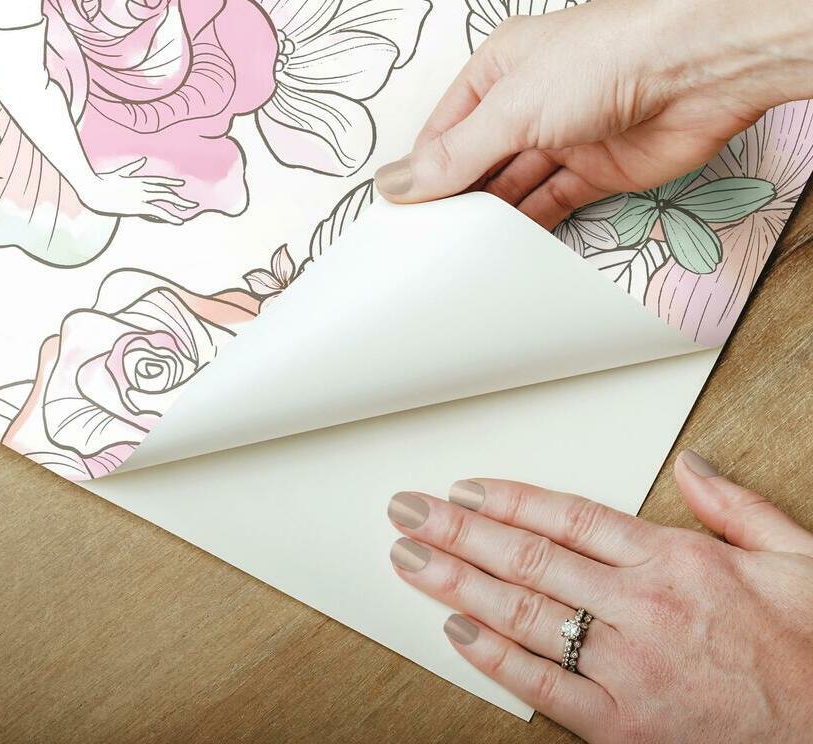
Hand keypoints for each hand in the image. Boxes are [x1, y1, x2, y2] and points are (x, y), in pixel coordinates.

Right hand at [78, 160, 196, 222]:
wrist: (93, 188)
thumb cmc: (101, 181)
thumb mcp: (119, 172)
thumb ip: (132, 167)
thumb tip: (143, 159)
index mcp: (139, 179)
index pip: (159, 181)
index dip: (171, 182)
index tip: (181, 184)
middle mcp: (144, 186)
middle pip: (167, 192)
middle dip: (180, 199)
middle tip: (193, 204)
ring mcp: (142, 195)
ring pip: (166, 199)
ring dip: (180, 205)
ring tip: (191, 210)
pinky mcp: (138, 206)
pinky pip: (158, 212)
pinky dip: (170, 216)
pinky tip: (179, 221)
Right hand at [375, 0, 812, 228]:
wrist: (700, 68)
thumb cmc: (603, 59)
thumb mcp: (510, 108)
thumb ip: (454, 155)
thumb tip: (393, 183)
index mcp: (497, 71)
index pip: (443, 130)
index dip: (422, 171)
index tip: (399, 216)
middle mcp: (526, 103)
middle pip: (477, 161)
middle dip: (455, 197)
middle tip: (426, 243)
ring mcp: (563, 137)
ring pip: (514, 186)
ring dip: (491, 216)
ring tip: (458, 253)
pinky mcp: (598, 171)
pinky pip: (553, 203)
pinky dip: (531, 225)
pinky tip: (506, 249)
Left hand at [386, 453, 812, 741]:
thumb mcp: (796, 557)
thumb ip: (733, 506)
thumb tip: (692, 464)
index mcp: (675, 560)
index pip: (568, 516)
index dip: (507, 499)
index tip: (462, 488)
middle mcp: (642, 607)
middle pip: (529, 557)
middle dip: (458, 531)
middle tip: (408, 513)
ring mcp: (629, 667)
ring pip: (524, 613)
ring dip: (457, 583)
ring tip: (410, 559)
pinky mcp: (625, 727)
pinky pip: (547, 686)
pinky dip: (497, 659)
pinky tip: (456, 632)